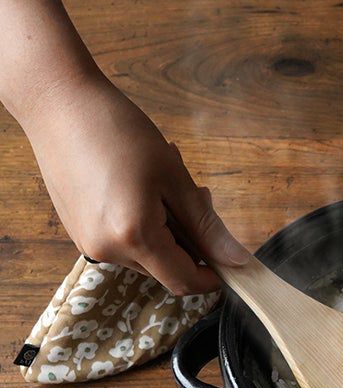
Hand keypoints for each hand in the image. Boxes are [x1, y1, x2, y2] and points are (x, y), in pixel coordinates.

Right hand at [25, 75, 248, 294]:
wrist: (56, 102)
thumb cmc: (118, 131)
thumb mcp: (174, 178)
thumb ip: (206, 226)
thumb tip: (237, 260)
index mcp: (134, 238)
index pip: (183, 280)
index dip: (211, 277)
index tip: (229, 258)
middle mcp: (108, 250)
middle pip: (166, 268)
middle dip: (190, 243)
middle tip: (198, 196)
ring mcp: (89, 242)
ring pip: (146, 255)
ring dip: (168, 231)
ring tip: (164, 184)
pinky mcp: (79, 231)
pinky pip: (124, 242)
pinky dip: (143, 224)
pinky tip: (141, 187)